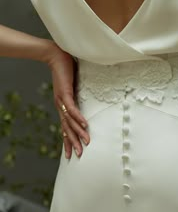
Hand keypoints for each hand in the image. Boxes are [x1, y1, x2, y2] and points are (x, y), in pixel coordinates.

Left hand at [45, 43, 89, 158]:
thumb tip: (87, 97)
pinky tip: (84, 126)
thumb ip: (78, 93)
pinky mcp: (65, 93)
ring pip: (69, 121)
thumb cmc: (66, 69)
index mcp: (62, 105)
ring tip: (85, 144)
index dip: (68, 139)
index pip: (65, 126)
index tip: (71, 152)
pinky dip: (78, 118)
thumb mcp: (73, 85)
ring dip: (77, 133)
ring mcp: (61, 100)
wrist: (56, 55)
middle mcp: (60, 105)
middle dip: (72, 142)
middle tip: (78, 155)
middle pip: (66, 128)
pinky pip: (72, 109)